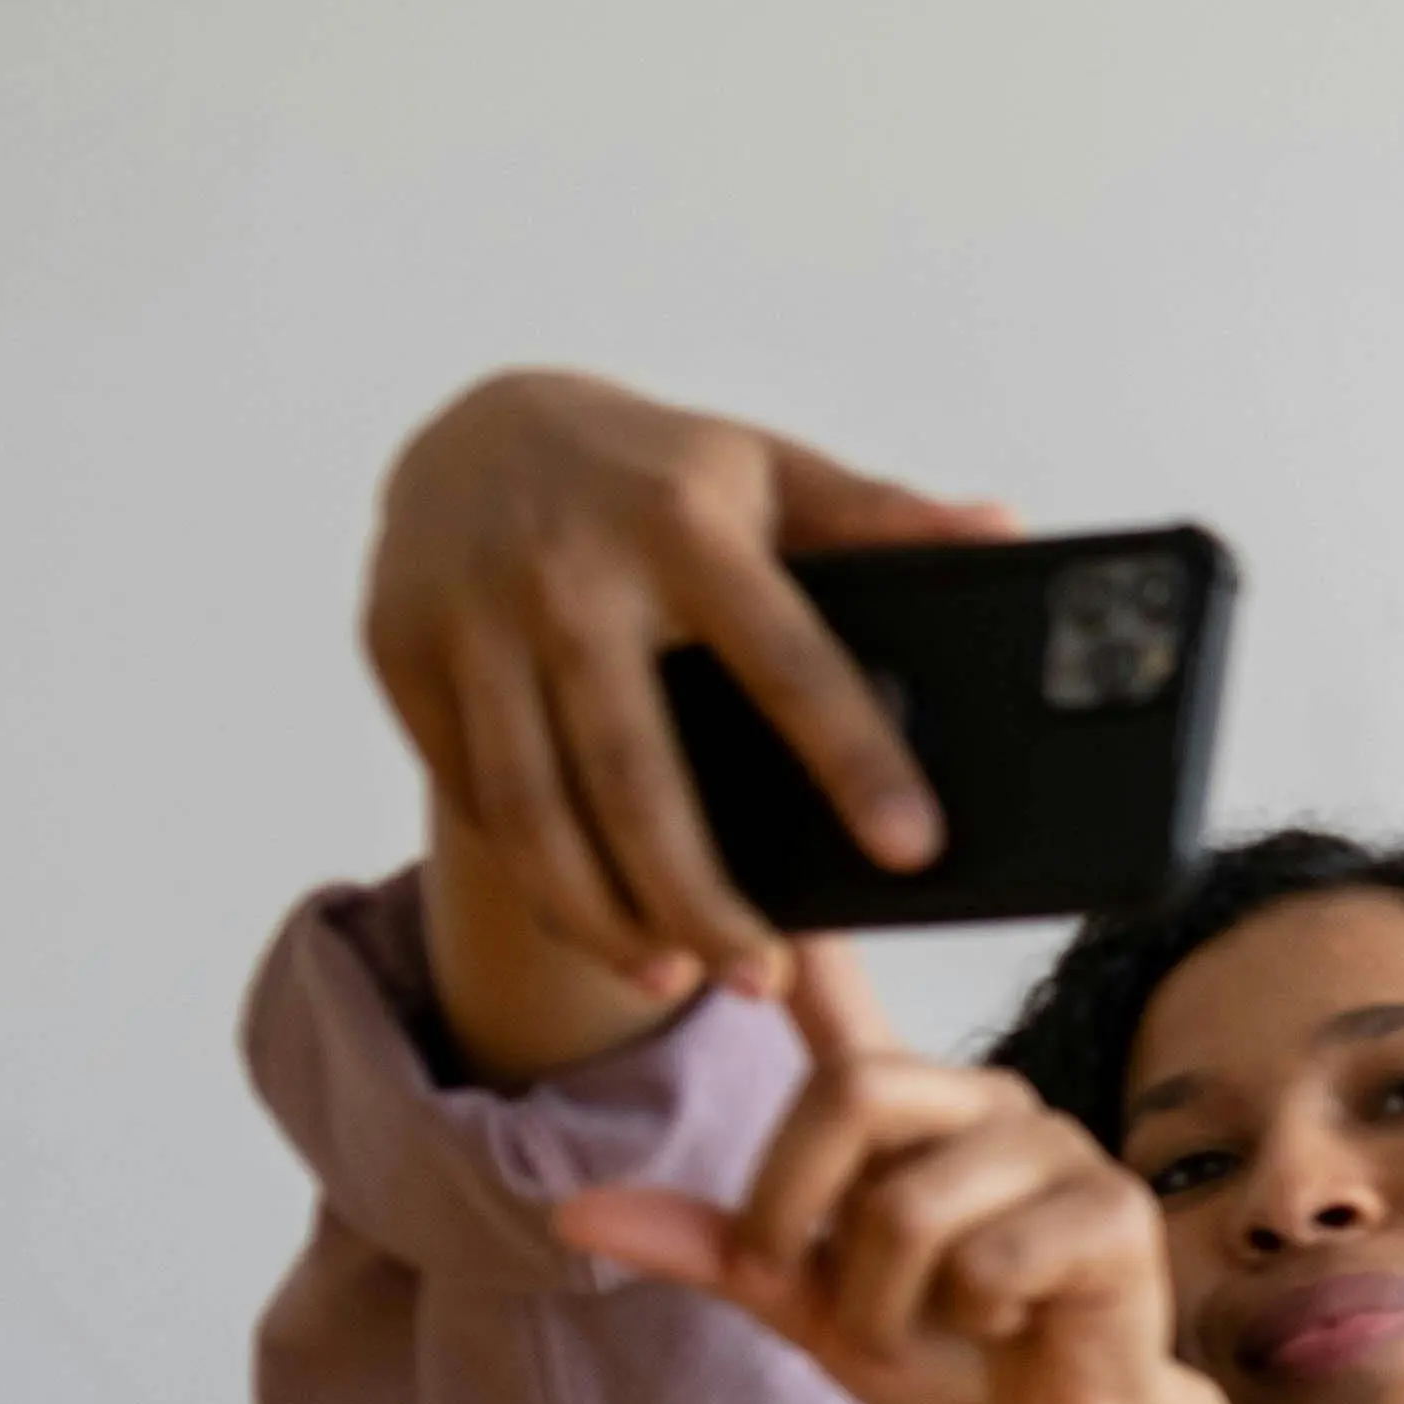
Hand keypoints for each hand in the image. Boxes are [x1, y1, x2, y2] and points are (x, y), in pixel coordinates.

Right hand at [362, 369, 1013, 1024]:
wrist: (473, 425)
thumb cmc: (659, 472)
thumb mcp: (771, 472)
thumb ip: (882, 515)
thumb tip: (1004, 527)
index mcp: (684, 526)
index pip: (786, 660)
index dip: (853, 758)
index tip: (913, 849)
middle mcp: (566, 575)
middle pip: (636, 773)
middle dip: (699, 893)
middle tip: (766, 979)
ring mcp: (467, 617)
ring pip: (533, 808)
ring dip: (604, 914)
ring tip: (676, 974)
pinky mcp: (399, 654)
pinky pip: (472, 797)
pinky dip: (536, 876)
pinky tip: (599, 922)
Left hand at [550, 943, 1182, 1403]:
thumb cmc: (939, 1348)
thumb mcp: (805, 1301)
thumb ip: (713, 1248)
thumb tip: (572, 1210)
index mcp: (905, 1109)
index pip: (846, 1004)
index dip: (807, 950)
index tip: (772, 902)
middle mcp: (981, 1101)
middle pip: (853, 1090)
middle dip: (791, 1206)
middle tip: (797, 1293)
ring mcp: (1056, 1146)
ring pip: (910, 1205)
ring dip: (884, 1303)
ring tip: (927, 1330)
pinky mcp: (1112, 1211)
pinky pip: (990, 1262)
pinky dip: (974, 1320)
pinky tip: (1015, 1323)